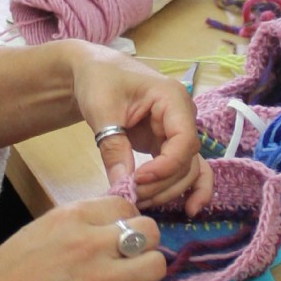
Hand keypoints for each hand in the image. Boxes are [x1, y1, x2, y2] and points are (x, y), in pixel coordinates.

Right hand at [0, 196, 163, 280]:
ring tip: (127, 275)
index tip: (118, 230)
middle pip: (149, 231)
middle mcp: (92, 243)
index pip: (125, 206)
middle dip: (144, 240)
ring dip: (144, 269)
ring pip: (154, 265)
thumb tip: (106, 226)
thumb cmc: (5, 273)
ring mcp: (103, 278)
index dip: (125, 219)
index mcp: (71, 217)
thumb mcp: (39, 230)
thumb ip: (77, 225)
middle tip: (129, 252)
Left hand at [70, 44, 212, 215]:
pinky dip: (186, 188)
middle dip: (162, 183)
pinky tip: (188, 209)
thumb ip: (113, 147)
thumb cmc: (98, 80)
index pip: (184, 141)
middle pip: (187, 161)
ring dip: (168, 190)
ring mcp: (177, 132)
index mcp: (173, 99)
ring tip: (141, 202)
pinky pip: (183, 169)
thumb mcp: (102, 111)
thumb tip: (122, 185)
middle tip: (132, 196)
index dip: (165, 167)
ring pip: (187, 169)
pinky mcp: (166, 144)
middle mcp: (183, 116)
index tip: (137, 180)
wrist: (92, 71)